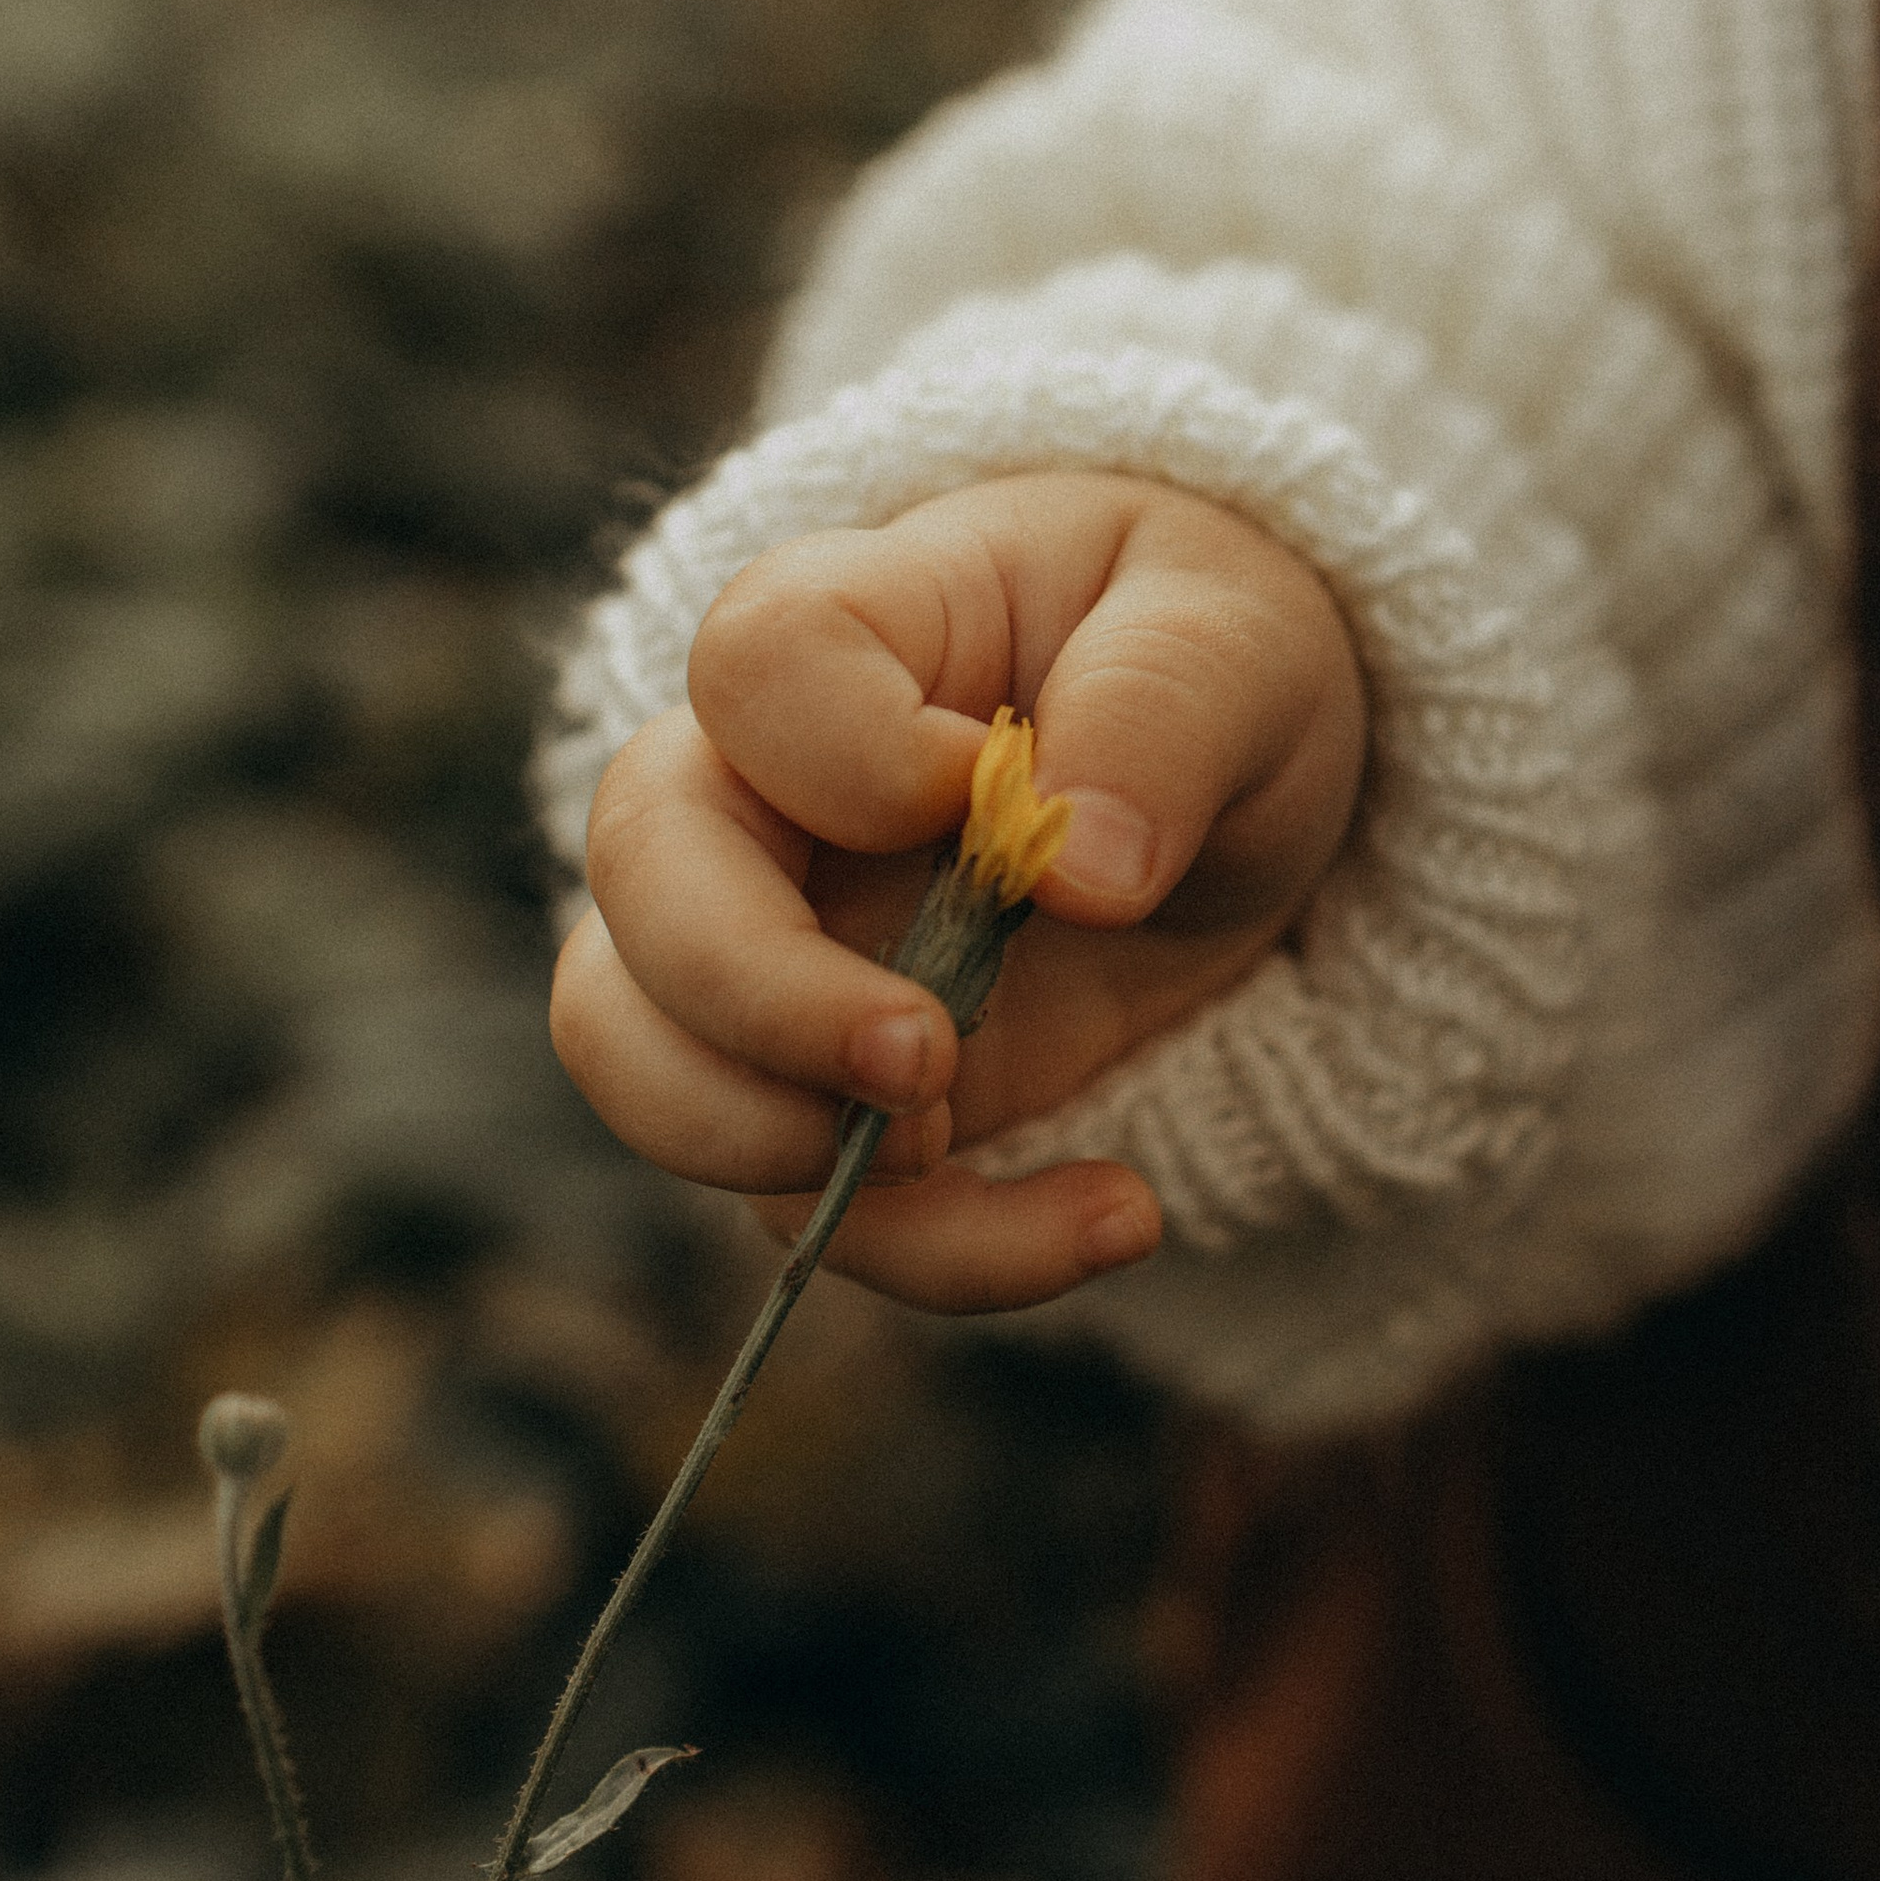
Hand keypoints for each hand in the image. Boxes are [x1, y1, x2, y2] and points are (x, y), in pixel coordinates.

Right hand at [550, 471, 1367, 1309]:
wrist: (1229, 792)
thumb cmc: (1203, 659)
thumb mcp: (1242, 642)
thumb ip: (1164, 713)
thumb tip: (1083, 870)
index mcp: (854, 632)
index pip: (755, 664)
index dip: (840, 749)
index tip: (983, 787)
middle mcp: (763, 790)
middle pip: (640, 872)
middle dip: (754, 996)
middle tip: (927, 1066)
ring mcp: (769, 950)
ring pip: (637, 1054)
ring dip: (762, 1142)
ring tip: (955, 1154)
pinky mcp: (827, 1093)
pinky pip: (798, 1200)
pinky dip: (940, 1249)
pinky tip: (1113, 1214)